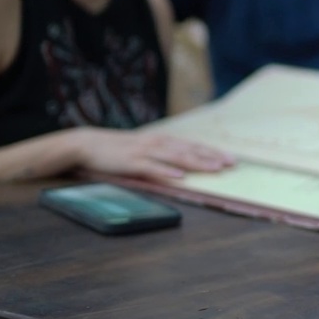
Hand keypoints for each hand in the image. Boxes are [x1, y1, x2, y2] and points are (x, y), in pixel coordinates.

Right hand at [69, 128, 234, 181]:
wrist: (86, 144)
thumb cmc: (116, 150)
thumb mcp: (142, 150)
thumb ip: (160, 156)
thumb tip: (181, 167)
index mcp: (161, 141)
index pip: (192, 146)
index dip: (212, 152)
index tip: (230, 159)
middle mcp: (156, 143)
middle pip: (189, 150)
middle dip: (212, 157)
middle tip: (231, 164)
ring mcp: (144, 152)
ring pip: (176, 157)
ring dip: (196, 163)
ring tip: (214, 169)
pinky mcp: (131, 162)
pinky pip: (152, 167)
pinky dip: (167, 172)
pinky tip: (180, 177)